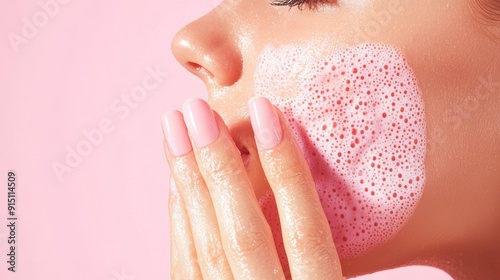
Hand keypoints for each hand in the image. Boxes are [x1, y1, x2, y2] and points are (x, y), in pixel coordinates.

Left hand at [162, 97, 343, 278]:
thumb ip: (319, 252)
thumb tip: (297, 176)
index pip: (307, 233)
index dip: (288, 171)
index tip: (267, 111)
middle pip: (244, 234)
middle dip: (220, 168)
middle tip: (197, 110)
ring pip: (206, 247)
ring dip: (189, 182)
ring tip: (175, 129)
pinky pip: (185, 267)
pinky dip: (181, 220)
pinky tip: (176, 182)